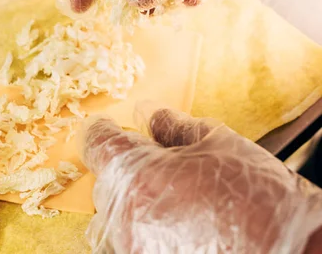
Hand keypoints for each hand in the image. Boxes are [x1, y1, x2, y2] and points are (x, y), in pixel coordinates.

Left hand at [81, 109, 321, 252]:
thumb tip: (150, 113)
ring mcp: (131, 244)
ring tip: (176, 197)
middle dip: (127, 166)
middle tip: (160, 162)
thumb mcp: (218, 144)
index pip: (98, 144)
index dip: (104, 130)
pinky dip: (145, 226)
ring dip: (136, 198)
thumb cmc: (255, 199)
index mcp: (134, 173)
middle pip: (107, 178)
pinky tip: (178, 223)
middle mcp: (123, 212)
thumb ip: (174, 126)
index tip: (110, 127)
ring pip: (117, 212)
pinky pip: (130, 237)